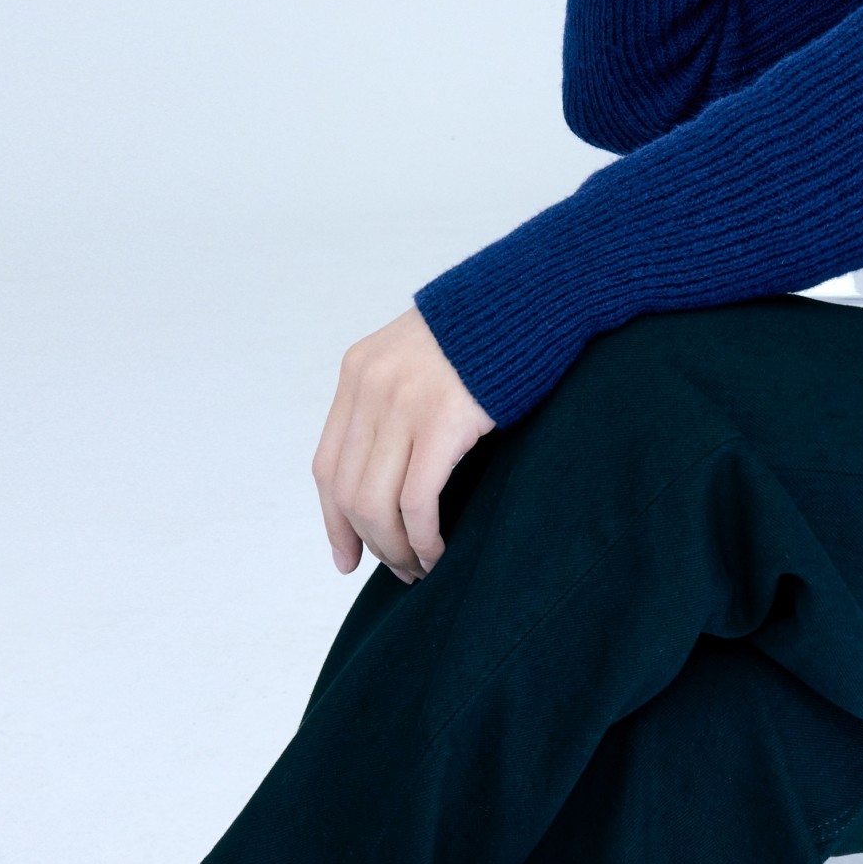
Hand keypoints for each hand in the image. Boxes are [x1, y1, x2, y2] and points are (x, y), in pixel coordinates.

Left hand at [312, 307, 495, 581]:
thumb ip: (397, 400)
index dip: (334, 520)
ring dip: (396, 548)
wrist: (534, 294)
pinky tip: (440, 551)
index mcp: (358, 373)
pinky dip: (424, 538)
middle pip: (348, 491)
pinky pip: (417, 500)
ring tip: (420, 567)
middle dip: (370, 542)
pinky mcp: (443, 421)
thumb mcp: (422, 357)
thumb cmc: (491, 333)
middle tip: (398, 569)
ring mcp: (403, 403)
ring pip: (377, 503)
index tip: (347, 556)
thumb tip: (392, 469)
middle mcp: (370, 387)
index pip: (327, 465)